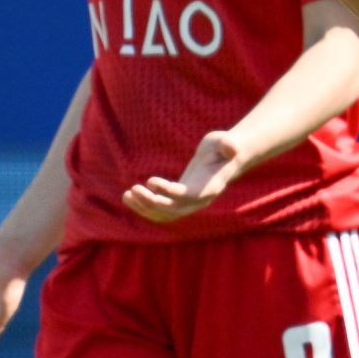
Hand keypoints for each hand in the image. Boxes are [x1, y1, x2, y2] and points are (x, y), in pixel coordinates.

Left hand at [123, 131, 246, 223]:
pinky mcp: (179, 201)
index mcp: (209, 188)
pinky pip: (160, 212)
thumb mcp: (225, 142)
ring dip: (144, 208)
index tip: (150, 181)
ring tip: (127, 194)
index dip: (169, 192)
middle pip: (173, 210)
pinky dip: (144, 207)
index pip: (187, 196)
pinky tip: (128, 197)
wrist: (224, 159)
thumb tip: (232, 148)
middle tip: (133, 189)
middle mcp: (199, 201)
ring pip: (164, 215)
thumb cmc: (224, 148)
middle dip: (151, 202)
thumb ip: (228, 145)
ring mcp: (188, 204)